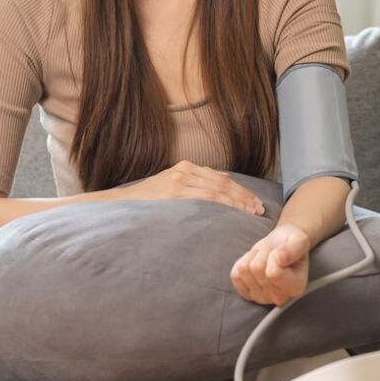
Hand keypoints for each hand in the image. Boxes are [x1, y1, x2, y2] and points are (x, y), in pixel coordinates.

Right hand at [116, 160, 264, 215]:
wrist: (119, 204)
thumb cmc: (146, 201)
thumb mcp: (170, 188)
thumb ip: (193, 186)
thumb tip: (219, 186)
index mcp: (186, 167)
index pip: (222, 179)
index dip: (241, 191)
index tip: (254, 203)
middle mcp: (185, 170)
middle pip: (224, 183)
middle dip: (244, 197)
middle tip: (259, 210)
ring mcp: (180, 180)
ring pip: (219, 190)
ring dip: (239, 202)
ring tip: (252, 213)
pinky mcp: (175, 192)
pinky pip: (206, 198)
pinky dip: (224, 205)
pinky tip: (235, 212)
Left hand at [230, 223, 311, 305]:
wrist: (282, 245)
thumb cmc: (291, 244)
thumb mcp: (299, 240)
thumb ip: (293, 249)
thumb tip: (280, 258)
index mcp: (295, 288)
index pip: (273, 273)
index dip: (274, 256)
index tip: (281, 253)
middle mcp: (279, 298)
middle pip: (257, 269)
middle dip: (263, 254)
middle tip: (273, 253)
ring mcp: (261, 298)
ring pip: (244, 270)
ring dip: (253, 257)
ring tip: (265, 257)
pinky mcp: (247, 294)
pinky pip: (235, 274)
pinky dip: (243, 262)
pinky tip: (255, 263)